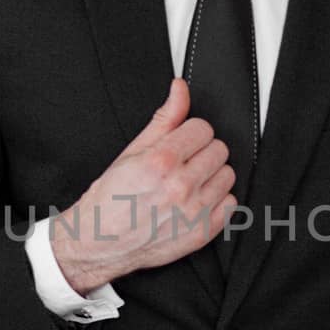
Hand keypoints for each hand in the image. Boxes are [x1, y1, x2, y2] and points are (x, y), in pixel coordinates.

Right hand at [51, 77, 238, 290]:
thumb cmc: (110, 198)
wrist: (97, 241)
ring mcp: (193, 212)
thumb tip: (180, 88)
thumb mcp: (132, 151)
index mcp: (161, 161)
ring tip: (188, 183)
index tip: (179, 144)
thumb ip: (164, 118)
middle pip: (219, 150)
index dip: (189, 134)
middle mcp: (179, 186)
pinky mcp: (201, 233)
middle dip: (200, 153)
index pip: (203, 129)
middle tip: (181, 165)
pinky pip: (231, 205)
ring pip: (228, 175)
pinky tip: (194, 202)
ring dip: (211, 176)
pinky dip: (217, 202)